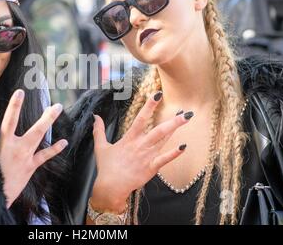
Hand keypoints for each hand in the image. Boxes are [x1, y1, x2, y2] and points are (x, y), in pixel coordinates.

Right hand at [0, 89, 67, 207]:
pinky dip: (54, 149)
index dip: (14, 106)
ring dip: (49, 123)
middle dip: (47, 116)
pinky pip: (44, 156)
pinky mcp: (30, 167)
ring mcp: (26, 157)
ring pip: (41, 137)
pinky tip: (64, 142)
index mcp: (3, 144)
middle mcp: (17, 148)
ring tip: (57, 110)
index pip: (9, 121)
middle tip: (57, 105)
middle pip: (36, 129)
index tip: (20, 92)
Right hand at [90, 92, 191, 211]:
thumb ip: (98, 130)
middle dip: (173, 120)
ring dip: (175, 130)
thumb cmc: (106, 167)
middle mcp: (140, 145)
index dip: (149, 106)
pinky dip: (174, 153)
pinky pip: (165, 159)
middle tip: (185, 111)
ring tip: (186, 120)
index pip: (141, 118)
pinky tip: (184, 147)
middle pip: (158, 129)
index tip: (157, 95)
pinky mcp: (151, 168)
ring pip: (163, 140)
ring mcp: (147, 156)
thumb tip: (95, 116)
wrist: (110, 187)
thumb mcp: (101, 147)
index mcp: (129, 139)